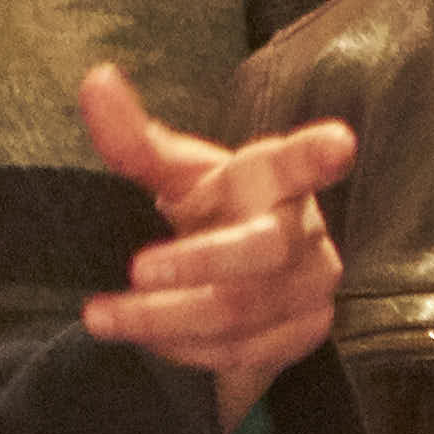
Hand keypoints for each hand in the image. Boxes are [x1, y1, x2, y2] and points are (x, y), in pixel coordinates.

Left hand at [72, 62, 353, 433]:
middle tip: (134, 271)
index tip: (338, 143)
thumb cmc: (208, 209)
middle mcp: (304, 231)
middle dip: (195, 265)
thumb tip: (95, 80)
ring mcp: (312, 287)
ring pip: (242, 313)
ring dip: (165, 320)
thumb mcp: (172, 175)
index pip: (297, 162)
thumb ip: (133, 139)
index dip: (318, 155)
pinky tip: (149, 341)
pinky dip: (185, 350)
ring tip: (102, 316)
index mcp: (272, 177)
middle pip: (263, 251)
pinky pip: (242, 354)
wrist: (237, 276)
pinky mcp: (306, 333)